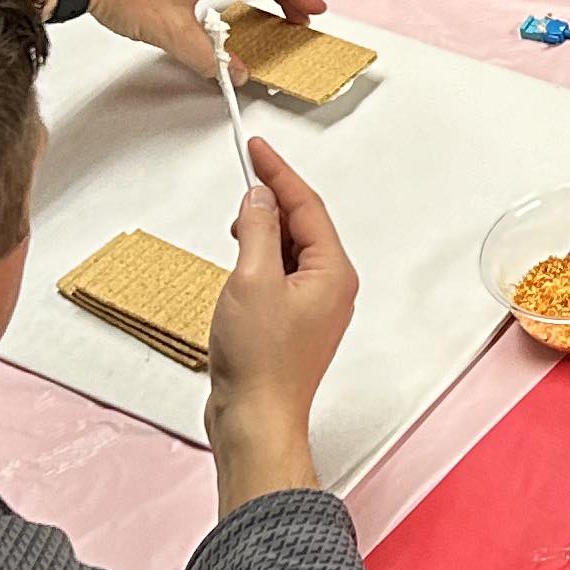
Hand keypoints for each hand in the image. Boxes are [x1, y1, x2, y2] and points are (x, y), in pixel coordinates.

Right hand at [204, 139, 356, 505]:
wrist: (256, 420)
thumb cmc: (261, 365)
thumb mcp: (251, 279)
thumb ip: (257, 230)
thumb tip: (259, 199)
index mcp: (333, 273)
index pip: (307, 205)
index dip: (278, 172)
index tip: (257, 148)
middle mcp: (331, 288)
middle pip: (303, 225)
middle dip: (273, 198)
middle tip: (245, 173)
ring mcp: (313, 308)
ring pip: (291, 250)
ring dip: (263, 231)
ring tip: (236, 223)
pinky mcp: (293, 325)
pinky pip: (280, 275)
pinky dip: (260, 259)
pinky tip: (240, 260)